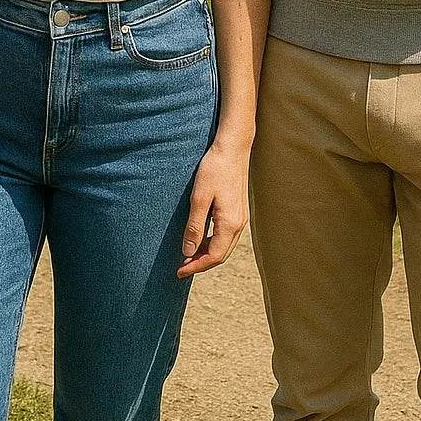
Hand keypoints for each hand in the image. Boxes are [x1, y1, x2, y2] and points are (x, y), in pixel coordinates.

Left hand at [177, 139, 249, 277]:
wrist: (233, 147)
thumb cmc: (215, 169)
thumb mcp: (199, 198)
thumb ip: (195, 227)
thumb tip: (188, 252)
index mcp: (230, 224)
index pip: (214, 256)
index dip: (196, 267)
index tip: (179, 272)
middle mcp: (239, 224)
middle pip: (221, 254)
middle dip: (201, 263)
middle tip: (181, 267)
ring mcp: (240, 217)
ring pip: (224, 245)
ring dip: (207, 253)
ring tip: (188, 255)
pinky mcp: (238, 210)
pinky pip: (226, 235)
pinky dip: (212, 242)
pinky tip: (200, 238)